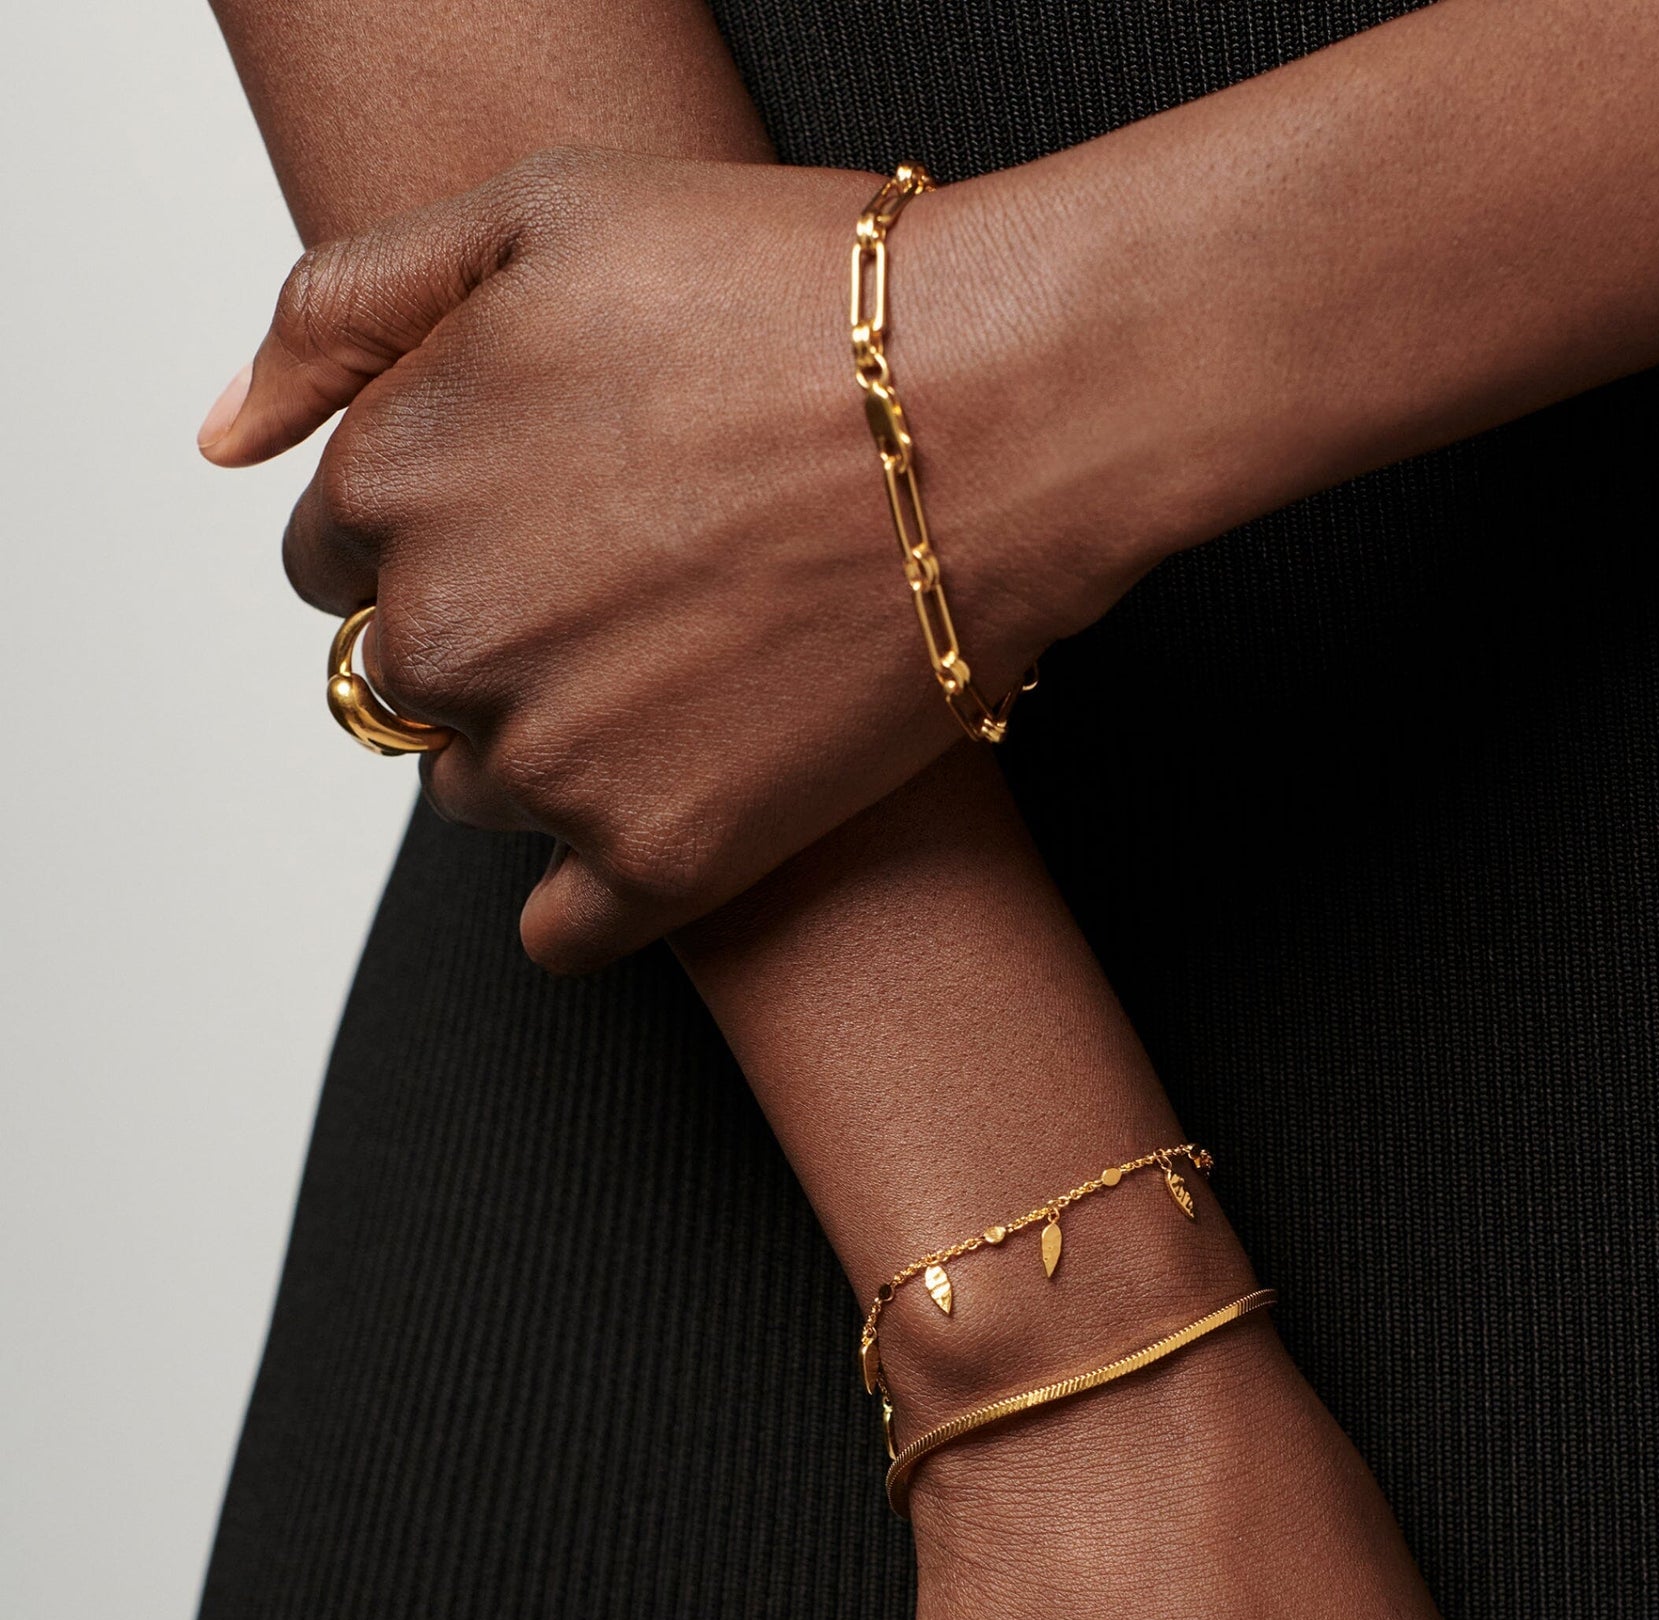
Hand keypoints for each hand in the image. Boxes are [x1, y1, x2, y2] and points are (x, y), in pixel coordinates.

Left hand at [201, 148, 1121, 969]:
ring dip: (553, 754)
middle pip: (409, 685)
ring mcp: (549, 760)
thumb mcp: (544, 215)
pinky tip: (678, 808)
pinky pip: (561, 932)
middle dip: (496, 641)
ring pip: (481, 797)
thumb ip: (346, 311)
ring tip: (689, 675)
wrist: (1001, 416)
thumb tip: (225, 439)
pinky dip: (601, 888)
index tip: (553, 515)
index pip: (337, 559)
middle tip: (639, 589)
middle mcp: (444, 635)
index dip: (444, 531)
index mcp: (394, 478)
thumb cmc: (799, 301)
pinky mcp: (659, 860)